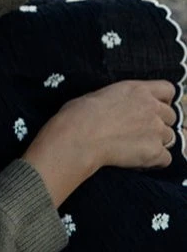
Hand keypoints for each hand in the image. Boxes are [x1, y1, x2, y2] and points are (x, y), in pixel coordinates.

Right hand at [21, 79, 179, 206]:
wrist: (79, 136)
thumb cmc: (79, 114)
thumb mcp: (101, 94)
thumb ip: (121, 99)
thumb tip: (118, 107)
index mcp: (138, 90)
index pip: (168, 90)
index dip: (163, 100)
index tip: (153, 107)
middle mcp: (152, 108)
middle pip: (171, 116)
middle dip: (159, 123)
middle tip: (141, 131)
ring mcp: (156, 130)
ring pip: (170, 138)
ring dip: (158, 142)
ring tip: (137, 147)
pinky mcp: (155, 152)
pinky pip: (166, 159)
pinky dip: (155, 161)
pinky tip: (138, 161)